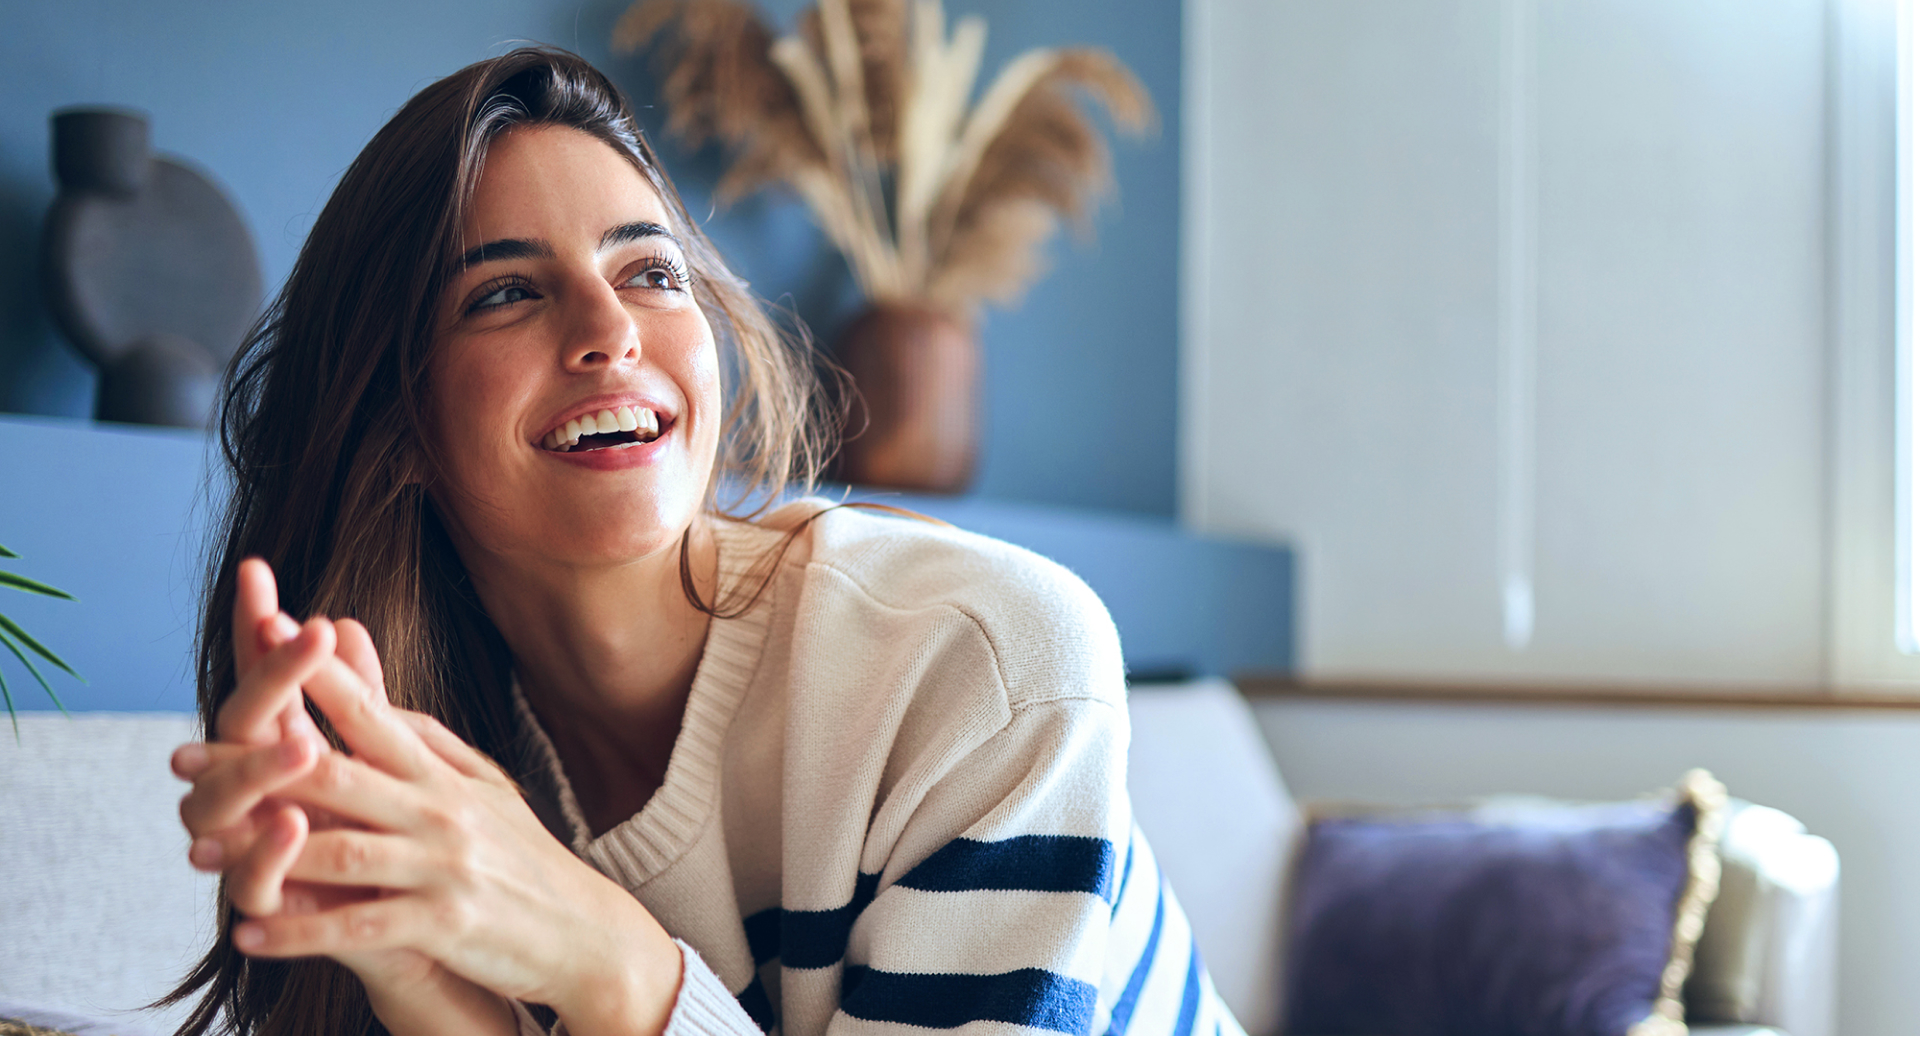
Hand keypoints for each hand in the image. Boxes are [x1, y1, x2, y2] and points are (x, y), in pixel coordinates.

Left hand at [223, 634, 681, 1034]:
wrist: (587, 934)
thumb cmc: (524, 859)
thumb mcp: (485, 789)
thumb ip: (427, 743)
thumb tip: (372, 693)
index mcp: (444, 773)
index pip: (372, 713)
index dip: (317, 673)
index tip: (265, 633)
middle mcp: (440, 810)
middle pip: (335, 775)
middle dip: (253, 763)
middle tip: (184, 755)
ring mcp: (441, 866)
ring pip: (337, 850)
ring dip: (260, 852)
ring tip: (196, 851)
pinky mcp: (443, 923)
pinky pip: (356, 926)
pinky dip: (299, 932)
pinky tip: (248, 935)